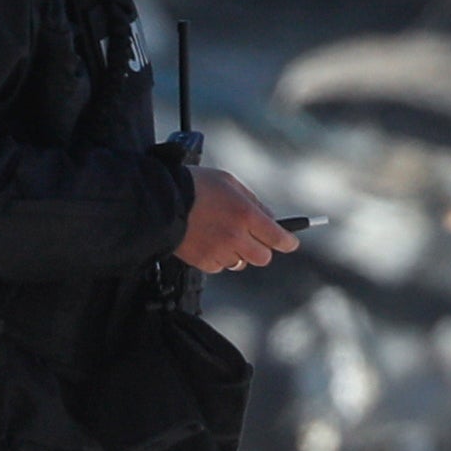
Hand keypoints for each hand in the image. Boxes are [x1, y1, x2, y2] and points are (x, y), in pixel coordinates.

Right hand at [177, 165, 295, 273]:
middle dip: (261, 248)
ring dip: (238, 253)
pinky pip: (220, 267)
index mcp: (245, 215)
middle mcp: (235, 237)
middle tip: (252, 237)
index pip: (278, 238)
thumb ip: (253, 202)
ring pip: (241, 263)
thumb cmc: (194, 186)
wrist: (160, 201)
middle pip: (262, 257)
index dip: (288, 242)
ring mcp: (219, 252)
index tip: (290, 242)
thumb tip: (269, 217)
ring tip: (222, 235)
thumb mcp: (229, 182)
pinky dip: (218, 258)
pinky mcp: (203, 262)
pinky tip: (208, 241)